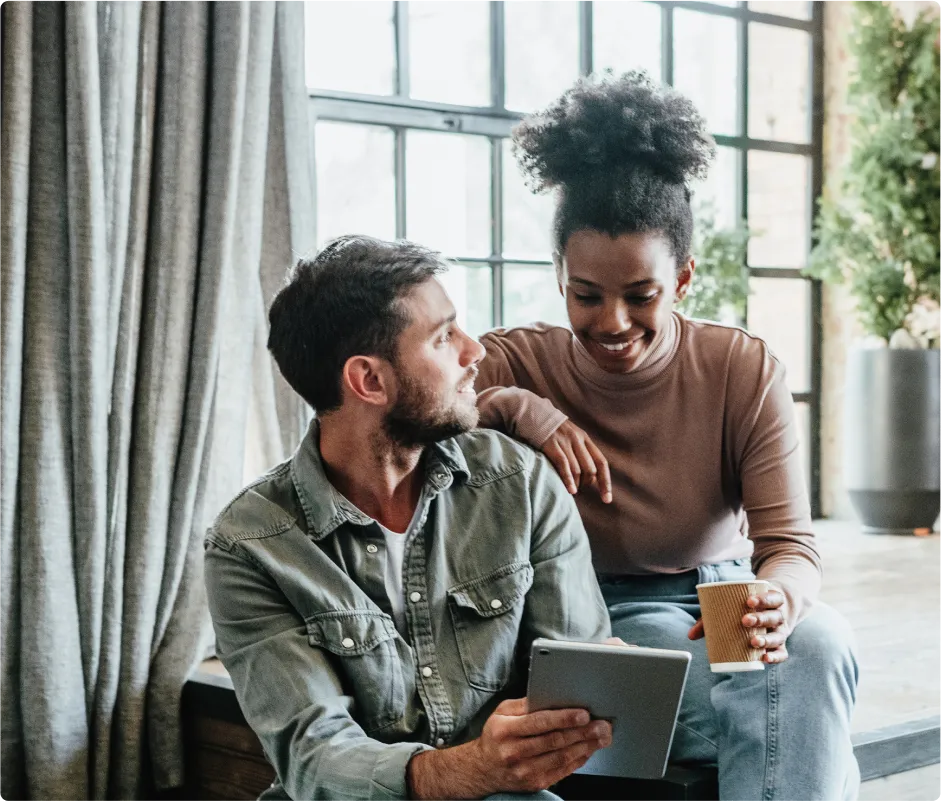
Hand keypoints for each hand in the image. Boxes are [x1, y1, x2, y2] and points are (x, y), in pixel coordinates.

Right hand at [470, 697, 611, 794]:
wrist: (483, 769)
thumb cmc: (496, 736)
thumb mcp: (502, 712)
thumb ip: (525, 704)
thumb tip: (552, 696)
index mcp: (505, 729)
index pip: (539, 722)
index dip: (564, 718)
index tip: (583, 714)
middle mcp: (514, 751)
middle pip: (555, 741)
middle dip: (582, 732)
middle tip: (602, 725)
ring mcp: (524, 770)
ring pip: (561, 757)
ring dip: (585, 746)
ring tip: (601, 737)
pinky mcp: (534, 783)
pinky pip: (561, 771)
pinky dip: (578, 760)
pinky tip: (588, 750)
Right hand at [541, 420, 611, 502]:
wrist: (532, 413)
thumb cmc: (550, 431)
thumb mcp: (570, 437)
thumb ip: (579, 452)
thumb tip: (587, 476)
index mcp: (585, 439)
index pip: (601, 463)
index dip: (605, 482)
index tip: (607, 499)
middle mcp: (578, 440)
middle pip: (591, 469)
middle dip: (587, 484)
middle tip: (579, 491)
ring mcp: (565, 442)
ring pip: (578, 469)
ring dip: (577, 485)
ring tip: (572, 492)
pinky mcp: (552, 445)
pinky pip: (564, 465)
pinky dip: (568, 480)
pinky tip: (570, 490)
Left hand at [688, 587, 789, 663]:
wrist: (773, 611)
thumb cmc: (746, 608)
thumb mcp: (735, 606)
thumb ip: (712, 618)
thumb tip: (691, 635)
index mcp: (771, 600)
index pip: (772, 597)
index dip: (763, 599)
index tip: (748, 601)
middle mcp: (779, 616)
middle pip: (774, 616)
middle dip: (760, 619)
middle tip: (745, 621)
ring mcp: (781, 632)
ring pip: (778, 635)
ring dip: (766, 639)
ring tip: (753, 642)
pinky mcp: (780, 646)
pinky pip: (782, 653)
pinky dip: (775, 657)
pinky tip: (764, 659)